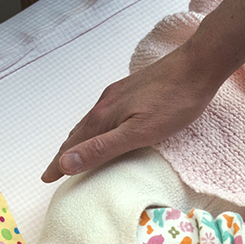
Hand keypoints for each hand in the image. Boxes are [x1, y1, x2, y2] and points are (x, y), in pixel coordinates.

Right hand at [41, 0, 244, 181]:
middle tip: (55, 169)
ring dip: (79, 138)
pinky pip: (103, 112)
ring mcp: (118, 93)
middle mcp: (106, 102)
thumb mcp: (139, 133)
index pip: (73, 145)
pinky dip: (94, 126)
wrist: (198, 65)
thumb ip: (103, 148)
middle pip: (78, 132)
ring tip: (75, 151)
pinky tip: (104, 127)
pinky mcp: (131, 88)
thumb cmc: (175, 102)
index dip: (59, 163)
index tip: (46, 178)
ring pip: (90, 121)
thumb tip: (65, 161)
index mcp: (104, 116)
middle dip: (65, 152)